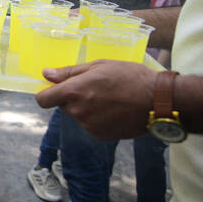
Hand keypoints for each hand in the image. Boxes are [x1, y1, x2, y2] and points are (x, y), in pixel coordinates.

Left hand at [36, 60, 156, 140]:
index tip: (54, 89)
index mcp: (73, 92)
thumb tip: (46, 74)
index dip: (46, 94)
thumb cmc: (130, 77)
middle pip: (63, 105)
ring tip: (110, 98)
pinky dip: (98, 118)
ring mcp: (88, 125)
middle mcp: (77, 111)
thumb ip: (69, 72)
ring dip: (87, 108)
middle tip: (95, 88)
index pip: (43, 100)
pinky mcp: (100, 135)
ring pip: (78, 115)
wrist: (159, 101)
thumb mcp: (99, 66)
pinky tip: (115, 110)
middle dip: (73, 98)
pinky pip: (91, 125)